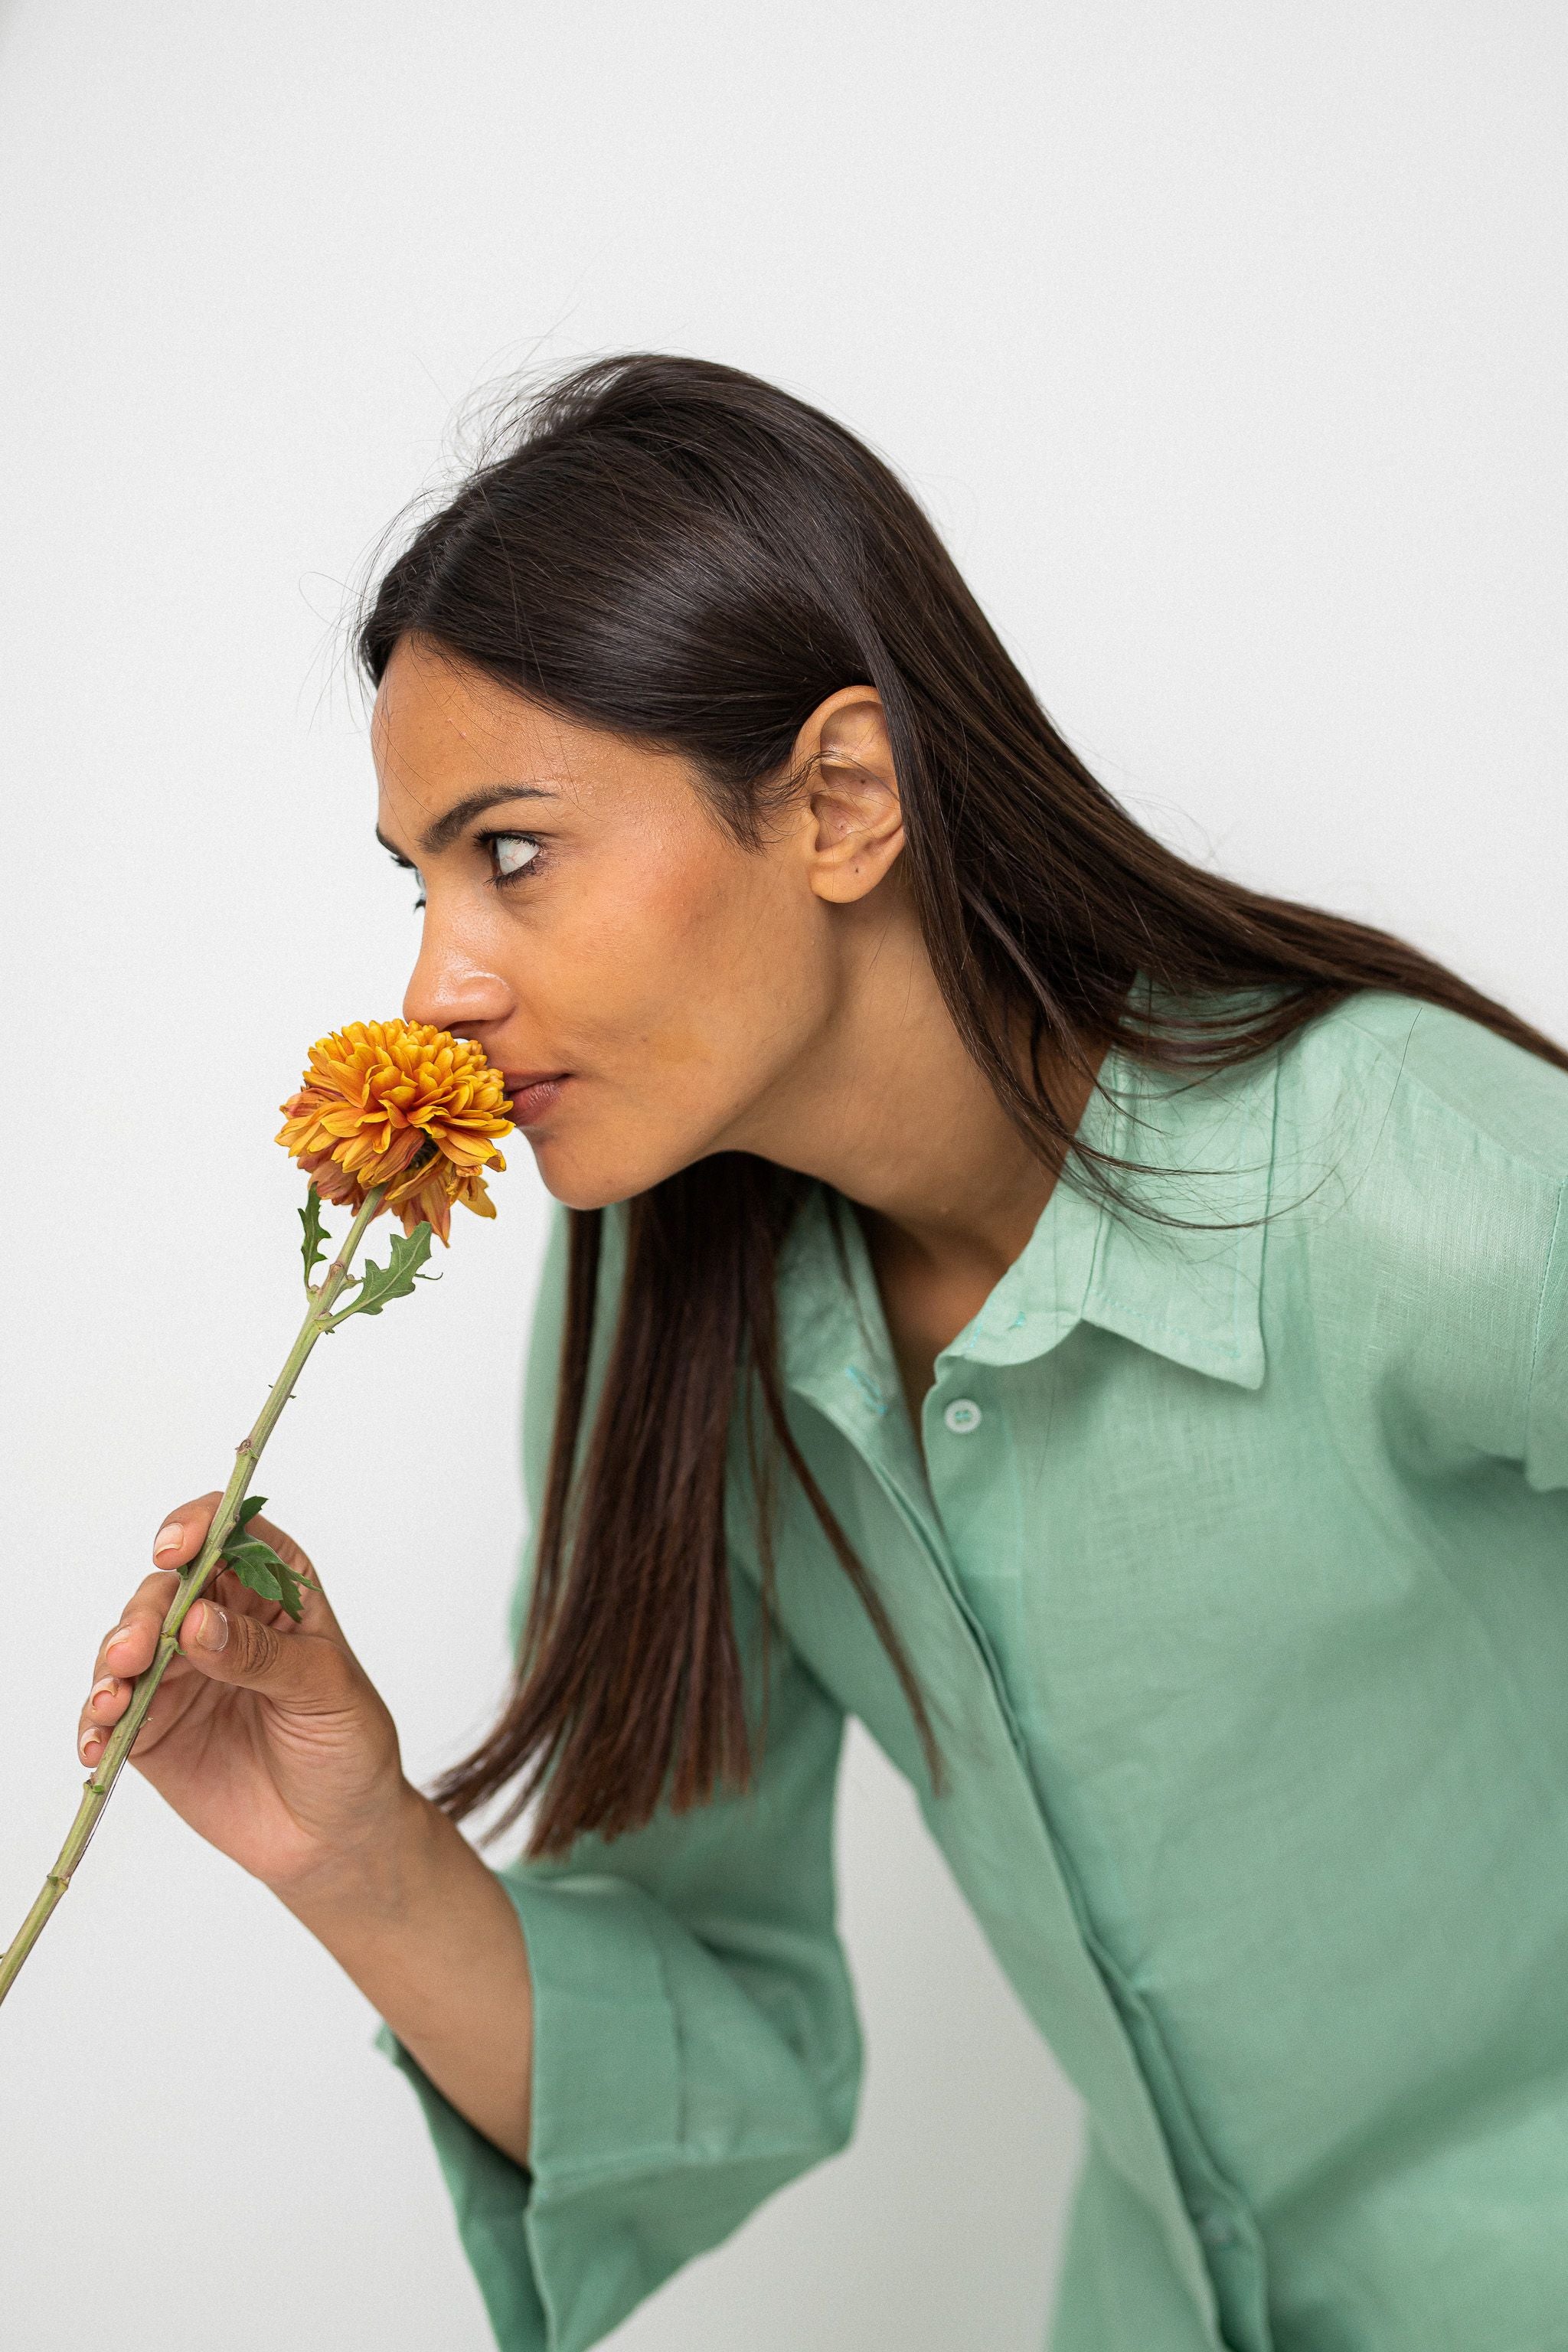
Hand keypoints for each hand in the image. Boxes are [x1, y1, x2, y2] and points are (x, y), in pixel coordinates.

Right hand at [77, 1493, 410, 1898]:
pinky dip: (96, 1721)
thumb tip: (197, 1622)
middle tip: (136, 1653)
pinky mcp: (155, 1728)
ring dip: (111, 1665)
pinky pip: (113, 1712)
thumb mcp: (326, 1692)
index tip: (174, 1549)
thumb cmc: (349, 1746)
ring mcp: (183, 1673)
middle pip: (167, 1590)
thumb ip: (263, 1655)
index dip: (199, 1526)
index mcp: (274, 1590)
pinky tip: (97, 1739)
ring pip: (129, 1645)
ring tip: (113, 1697)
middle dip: (144, 1615)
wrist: (337, 1834)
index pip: (231, 1532)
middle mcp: (221, 1620)